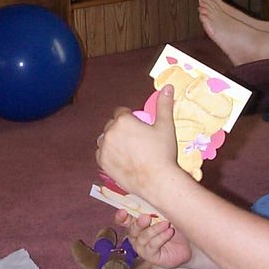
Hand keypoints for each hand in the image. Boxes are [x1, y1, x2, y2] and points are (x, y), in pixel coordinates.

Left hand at [96, 84, 178, 198]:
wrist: (157, 181)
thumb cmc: (162, 152)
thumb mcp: (166, 126)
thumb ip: (164, 105)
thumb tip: (167, 87)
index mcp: (123, 120)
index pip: (121, 112)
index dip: (130, 118)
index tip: (139, 126)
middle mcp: (110, 132)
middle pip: (112, 125)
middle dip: (121, 129)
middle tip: (135, 139)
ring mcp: (104, 148)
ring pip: (105, 139)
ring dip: (112, 140)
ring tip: (127, 148)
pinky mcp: (103, 163)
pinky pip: (101, 153)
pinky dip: (108, 154)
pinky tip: (120, 158)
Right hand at [115, 210, 190, 267]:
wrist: (187, 243)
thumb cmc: (174, 224)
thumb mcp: (163, 213)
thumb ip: (153, 207)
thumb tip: (150, 195)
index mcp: (135, 222)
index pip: (123, 220)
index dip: (120, 216)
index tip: (123, 211)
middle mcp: (136, 235)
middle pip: (132, 229)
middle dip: (138, 223)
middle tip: (147, 217)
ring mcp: (142, 246)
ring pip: (143, 237)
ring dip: (155, 229)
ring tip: (167, 223)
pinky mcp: (150, 255)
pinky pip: (153, 245)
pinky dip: (161, 237)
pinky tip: (169, 232)